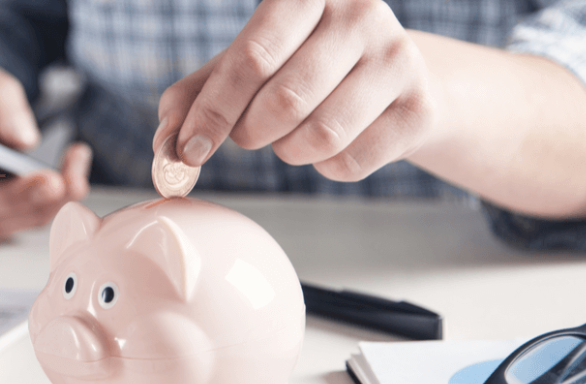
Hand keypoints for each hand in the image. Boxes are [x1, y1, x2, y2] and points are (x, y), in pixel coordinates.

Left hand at [155, 0, 435, 181]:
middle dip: (251, 133)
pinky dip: (325, 167)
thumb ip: (194, 97)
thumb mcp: (244, 65)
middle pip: (283, 102)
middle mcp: (360, 12)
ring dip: (288, 152)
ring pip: (318, 137)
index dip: (213, 111)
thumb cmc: (302, 64)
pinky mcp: (420, 107)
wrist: (392, 76)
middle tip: (250, 133)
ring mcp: (398, 57)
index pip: (251, 57)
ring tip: (290, 134)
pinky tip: (331, 142)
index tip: (188, 149)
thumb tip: (165, 145)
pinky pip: (349, 161)